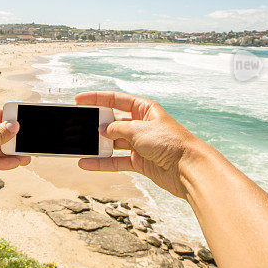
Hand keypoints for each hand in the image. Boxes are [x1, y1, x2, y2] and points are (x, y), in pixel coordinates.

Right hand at [75, 92, 214, 199]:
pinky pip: (116, 161)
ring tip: (79, 145)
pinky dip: (102, 163)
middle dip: (96, 124)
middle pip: (113, 121)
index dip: (97, 98)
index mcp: (145, 109)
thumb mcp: (138, 129)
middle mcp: (142, 125)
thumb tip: (102, 130)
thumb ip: (116, 128)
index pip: (117, 100)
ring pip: (113, 143)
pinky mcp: (140, 162)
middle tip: (78, 125)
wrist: (188, 169)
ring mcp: (140, 144)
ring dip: (98, 145)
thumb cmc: (171, 143)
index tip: (79, 100)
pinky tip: (87, 163)